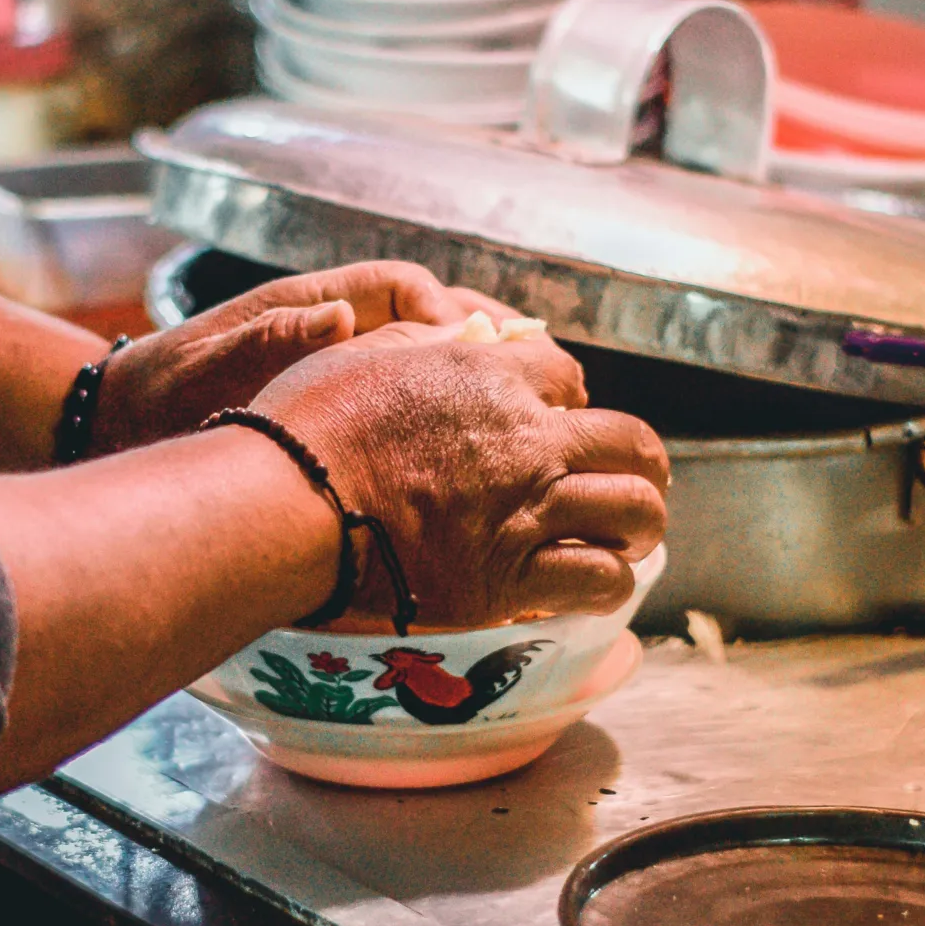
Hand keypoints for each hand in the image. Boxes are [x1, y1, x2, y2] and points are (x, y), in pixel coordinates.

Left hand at [90, 262, 510, 455]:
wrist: (121, 421)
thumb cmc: (159, 392)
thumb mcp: (203, 367)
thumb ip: (265, 341)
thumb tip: (338, 317)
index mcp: (306, 303)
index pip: (397, 284)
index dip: (443, 310)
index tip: (476, 349)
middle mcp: (333, 322)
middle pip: (432, 310)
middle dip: (491, 333)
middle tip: (546, 368)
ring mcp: (342, 359)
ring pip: (434, 349)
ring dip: (488, 366)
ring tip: (545, 396)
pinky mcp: (344, 397)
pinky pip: (416, 389)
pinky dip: (460, 402)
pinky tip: (496, 436)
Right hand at [251, 325, 669, 627]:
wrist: (285, 505)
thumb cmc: (305, 428)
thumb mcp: (364, 354)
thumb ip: (424, 347)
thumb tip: (460, 342)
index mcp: (490, 378)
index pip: (566, 376)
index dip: (568, 398)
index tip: (557, 419)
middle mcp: (526, 441)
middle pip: (629, 441)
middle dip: (639, 459)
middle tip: (631, 476)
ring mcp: (525, 511)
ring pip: (633, 509)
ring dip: (639, 522)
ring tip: (629, 534)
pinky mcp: (509, 579)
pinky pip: (598, 579)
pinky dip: (609, 581)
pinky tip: (599, 582)